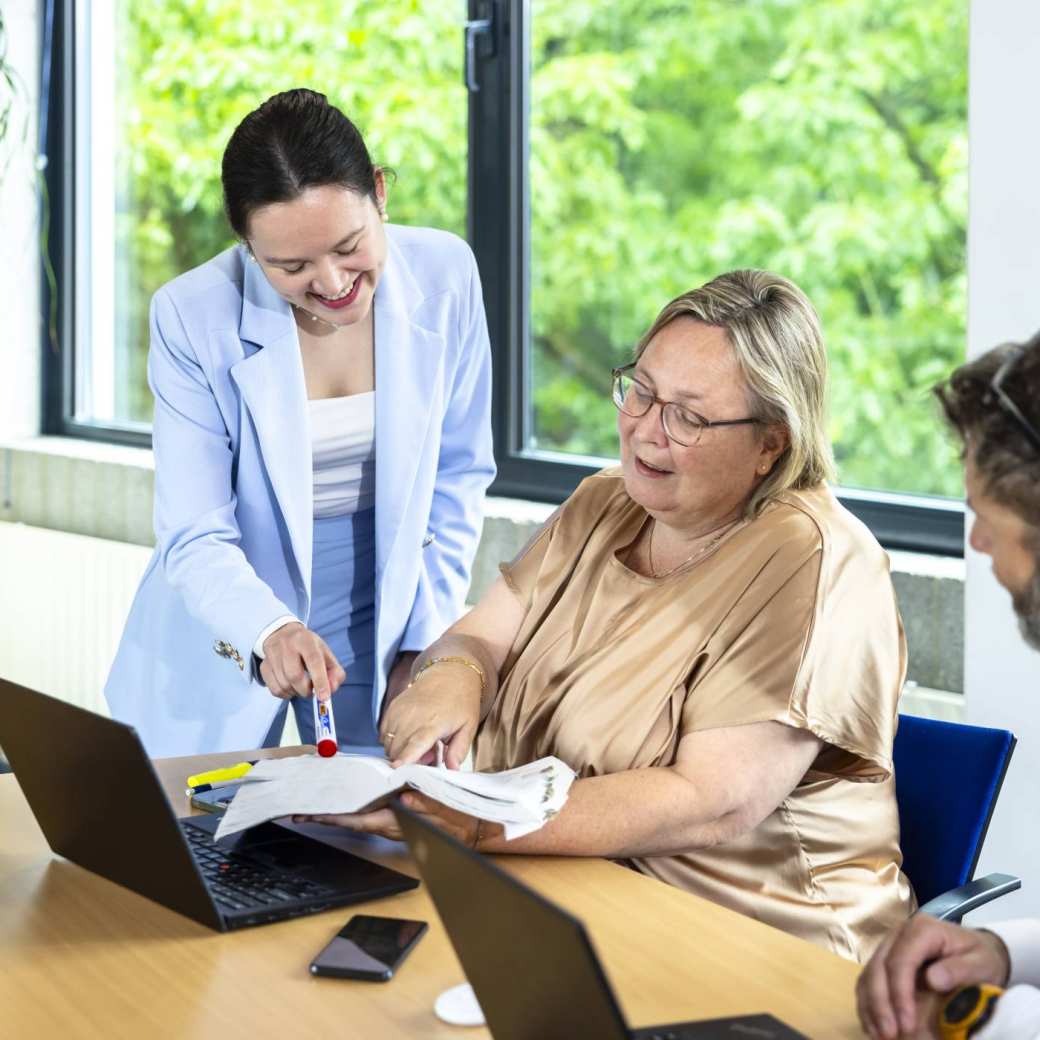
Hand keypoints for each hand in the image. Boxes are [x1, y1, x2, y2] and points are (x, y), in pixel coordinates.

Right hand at [259, 622, 345, 701]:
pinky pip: (274, 689)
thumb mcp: (325, 653)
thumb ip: (335, 671)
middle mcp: (287, 645)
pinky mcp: (264, 666)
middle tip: (311, 691)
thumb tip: (332, 688)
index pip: (313, 661)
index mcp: (306, 640)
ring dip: (295, 692)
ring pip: (284, 684)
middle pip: (295, 675)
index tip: (324, 697)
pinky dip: (285, 694)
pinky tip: (290, 687)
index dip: (320, 680)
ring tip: (301, 687)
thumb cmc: (307, 646)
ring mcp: (272, 655)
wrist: (281, 633)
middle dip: (305, 690)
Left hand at [295, 792, 481, 845]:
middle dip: (327, 817)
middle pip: (352, 821)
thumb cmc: (458, 819)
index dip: (333, 818)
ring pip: (359, 819)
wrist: (470, 828)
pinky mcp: (395, 819)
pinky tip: (345, 802)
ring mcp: (392, 824)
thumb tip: (405, 800)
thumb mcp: (445, 811)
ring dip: (338, 814)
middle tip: (300, 811)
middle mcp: (389, 825)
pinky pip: (370, 815)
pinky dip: (354, 809)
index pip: (359, 820)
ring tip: (316, 805)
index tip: (310, 815)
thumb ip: (425, 805)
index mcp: (397, 822)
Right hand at [378, 661, 481, 767]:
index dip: (406, 757)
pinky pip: (383, 733)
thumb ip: (459, 750)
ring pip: (388, 743)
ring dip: (400, 751)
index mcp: (434, 723)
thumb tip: (452, 769)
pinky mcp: (392, 708)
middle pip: (398, 749)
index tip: (397, 767)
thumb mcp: (468, 726)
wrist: (450, 674)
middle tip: (430, 753)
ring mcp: (400, 711)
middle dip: (409, 761)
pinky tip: (409, 734)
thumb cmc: (460, 701)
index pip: (416, 743)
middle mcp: (413, 716)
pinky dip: (392, 740)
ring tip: (420, 741)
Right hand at [856, 915, 1009, 1038]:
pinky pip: (868, 981)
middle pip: (879, 966)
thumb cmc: (980, 958)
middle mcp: (898, 934)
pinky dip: (868, 1004)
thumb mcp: (981, 963)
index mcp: (921, 929)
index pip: (901, 960)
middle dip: (881, 1002)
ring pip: (869, 974)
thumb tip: (932, 980)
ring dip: (871, 1006)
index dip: (900, 992)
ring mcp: (888, 946)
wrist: (977, 949)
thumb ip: (960, 969)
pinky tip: (874, 1027)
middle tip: (889, 1035)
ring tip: (880, 1035)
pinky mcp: (884, 960)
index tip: (907, 1024)